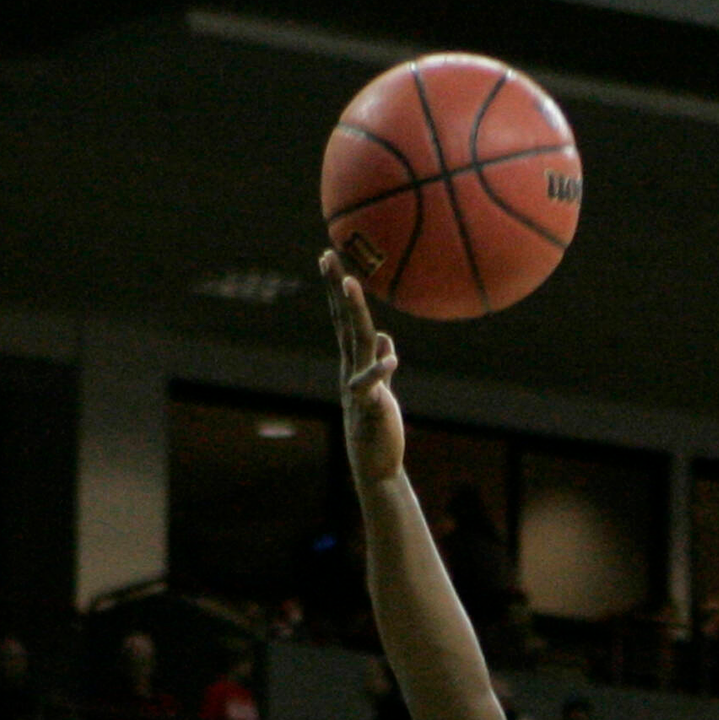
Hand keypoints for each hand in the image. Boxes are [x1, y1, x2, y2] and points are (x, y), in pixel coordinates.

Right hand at [323, 250, 405, 484]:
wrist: (375, 464)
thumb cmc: (377, 427)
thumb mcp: (381, 390)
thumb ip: (383, 365)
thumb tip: (387, 344)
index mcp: (354, 363)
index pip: (343, 320)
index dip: (336, 290)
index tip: (329, 258)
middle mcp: (351, 369)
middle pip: (343, 321)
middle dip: (335, 287)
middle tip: (328, 255)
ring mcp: (359, 385)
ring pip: (356, 342)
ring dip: (354, 312)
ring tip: (351, 283)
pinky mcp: (370, 406)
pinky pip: (372, 384)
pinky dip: (380, 371)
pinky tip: (390, 358)